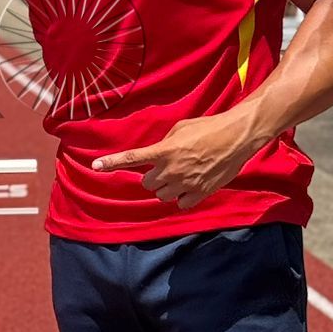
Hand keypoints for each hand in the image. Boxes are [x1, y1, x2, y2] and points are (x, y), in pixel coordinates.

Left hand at [91, 116, 254, 210]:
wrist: (237, 137)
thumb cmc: (208, 127)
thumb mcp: (180, 129)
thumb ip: (164, 143)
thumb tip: (158, 155)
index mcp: (164, 150)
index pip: (132, 158)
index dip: (112, 162)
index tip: (95, 166)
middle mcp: (172, 169)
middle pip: (148, 184)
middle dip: (153, 177)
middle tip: (165, 167)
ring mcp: (186, 183)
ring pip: (163, 195)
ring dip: (166, 188)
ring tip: (181, 175)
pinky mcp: (201, 193)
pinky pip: (181, 203)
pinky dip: (182, 197)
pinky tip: (190, 186)